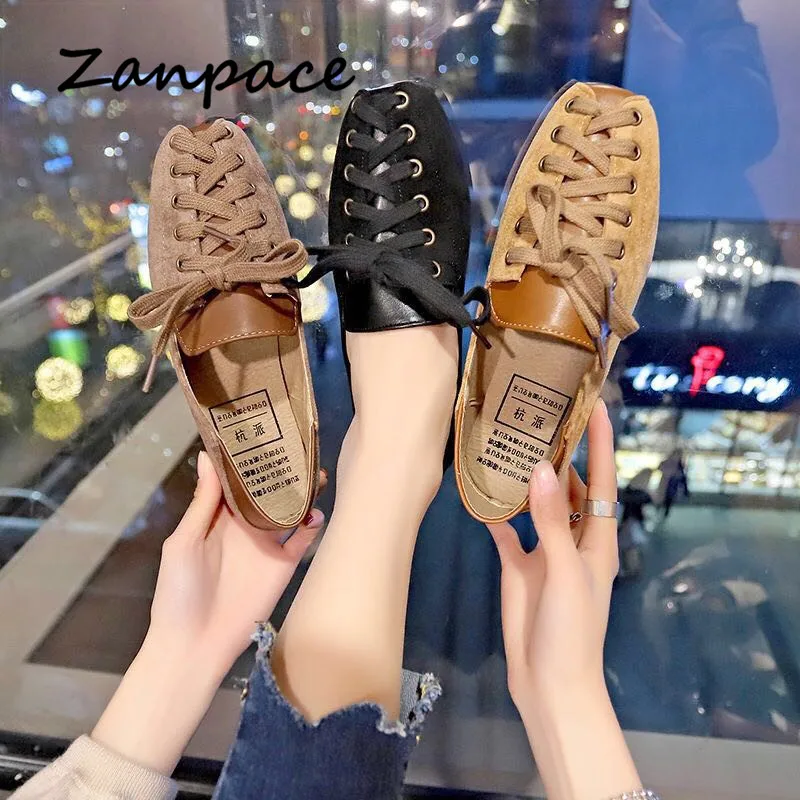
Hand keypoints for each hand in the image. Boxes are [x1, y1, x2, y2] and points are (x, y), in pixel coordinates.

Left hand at [146, 451, 325, 676]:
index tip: (260, 430)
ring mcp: (266, 544)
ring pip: (290, 510)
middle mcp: (245, 525)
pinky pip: (303, 540)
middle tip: (297, 445)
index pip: (237, 480)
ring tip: (315, 472)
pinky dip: (313, 524)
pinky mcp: (283, 564)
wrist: (195, 644)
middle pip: (268, 491)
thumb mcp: (183, 542)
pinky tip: (316, 511)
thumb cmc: (178, 592)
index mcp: (218, 517)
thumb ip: (203, 503)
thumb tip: (206, 458)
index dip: (247, 458)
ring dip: (303, 492)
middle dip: (282, 470)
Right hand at [489, 402, 641, 799]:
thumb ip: (552, 522)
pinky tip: (479, 493)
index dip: (602, 444)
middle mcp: (574, 538)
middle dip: (559, 453)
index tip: (596, 406)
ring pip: (536, 505)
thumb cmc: (573, 630)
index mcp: (599, 539)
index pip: (603, 481)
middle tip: (538, 414)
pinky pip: (507, 531)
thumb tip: (540, 469)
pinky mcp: (519, 566)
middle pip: (568, 487)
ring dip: (525, 479)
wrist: (550, 685)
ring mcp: (545, 552)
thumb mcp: (566, 572)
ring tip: (508, 442)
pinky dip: (496, 513)